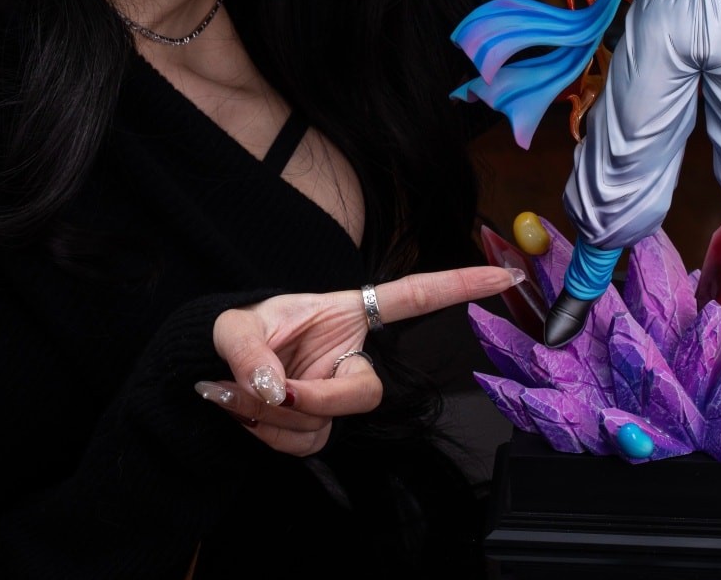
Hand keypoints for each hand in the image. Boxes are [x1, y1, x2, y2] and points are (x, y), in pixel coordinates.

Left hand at [197, 265, 520, 455]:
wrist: (214, 368)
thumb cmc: (241, 329)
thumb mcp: (236, 325)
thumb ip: (251, 350)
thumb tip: (275, 389)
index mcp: (351, 313)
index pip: (416, 299)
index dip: (462, 286)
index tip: (505, 276)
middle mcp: (353, 356)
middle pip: (366, 390)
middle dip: (316, 398)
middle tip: (270, 391)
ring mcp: (338, 395)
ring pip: (325, 424)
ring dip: (271, 416)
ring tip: (233, 389)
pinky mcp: (320, 427)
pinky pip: (303, 444)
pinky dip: (265, 433)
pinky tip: (242, 408)